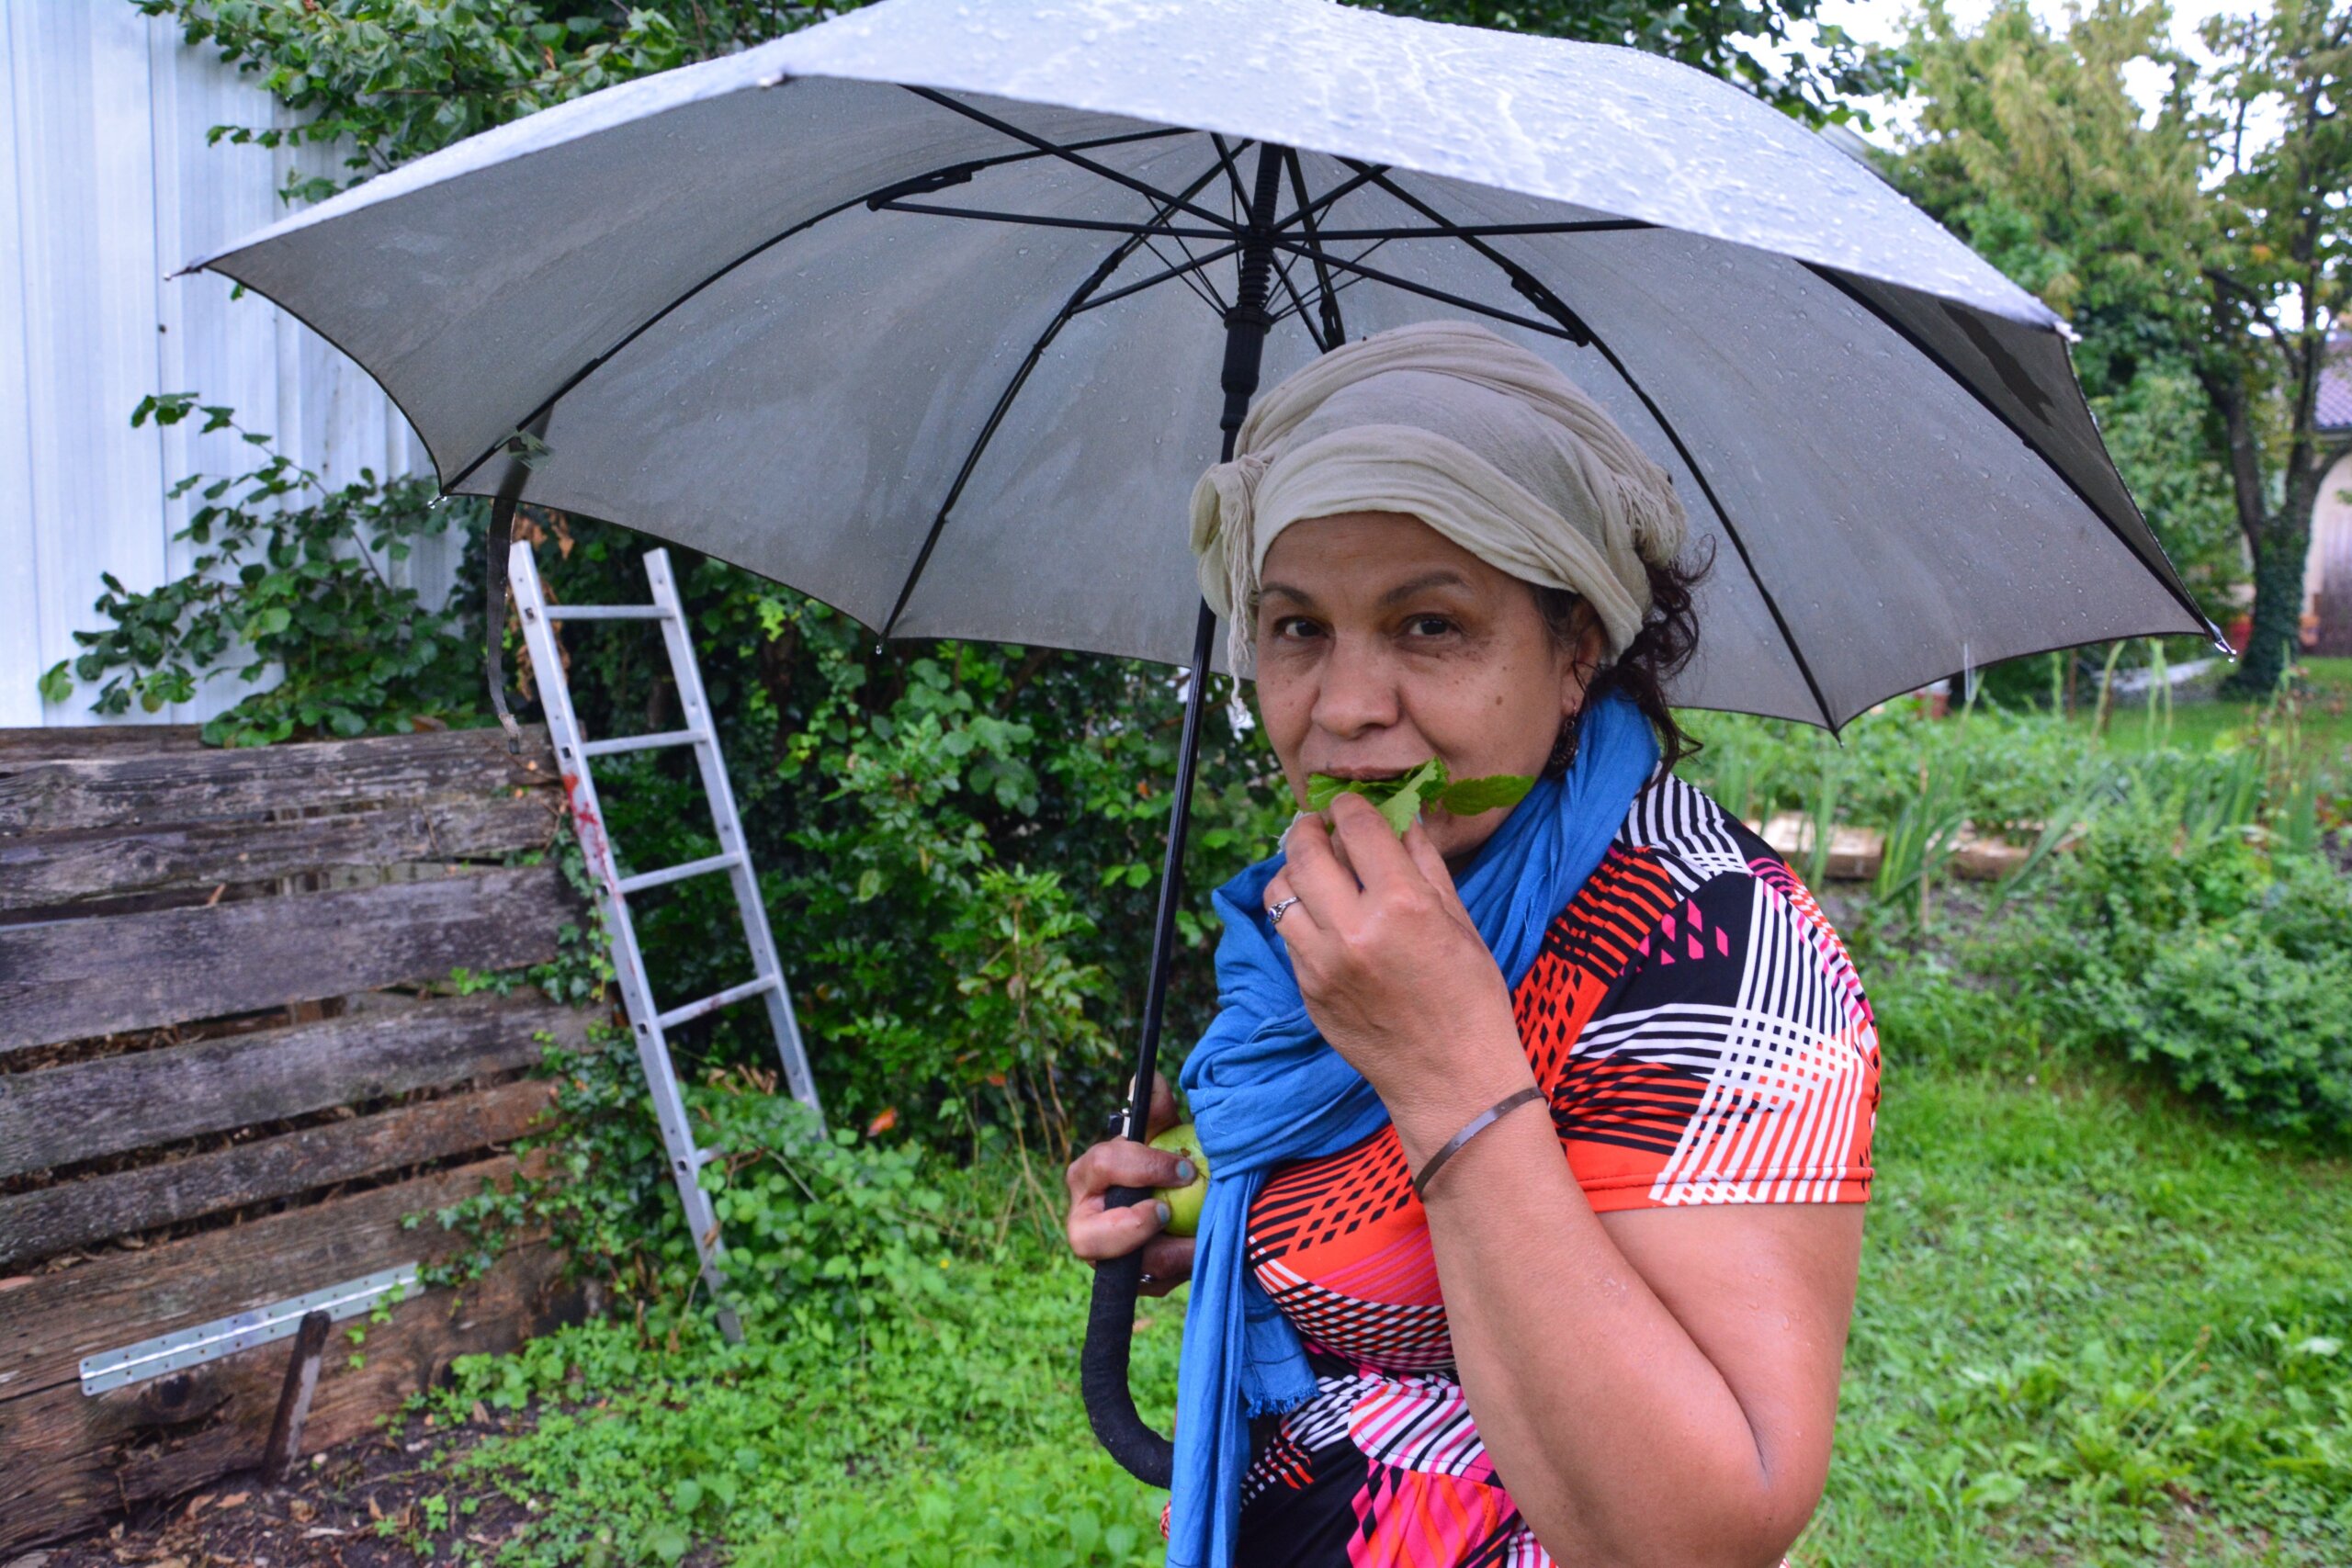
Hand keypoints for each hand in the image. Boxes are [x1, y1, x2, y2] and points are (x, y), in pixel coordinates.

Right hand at [1063, 1072, 1195, 1296]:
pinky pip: (1147, 1284)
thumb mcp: (1166, 1134)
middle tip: (1164, 1212)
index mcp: (1090, 1174)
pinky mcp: (1128, 1280)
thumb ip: (1156, 1110)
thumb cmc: (1166, 1162)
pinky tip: (1199, 1254)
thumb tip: (1147, 1078)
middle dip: (1127, 1227)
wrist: (1185, 1201)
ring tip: (1197, 1242)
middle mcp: (1087, 1219)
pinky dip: (1175, 1271)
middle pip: (1086, 1235)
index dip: (1142, 1166)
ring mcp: (1105, 1255)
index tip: (1184, 1168)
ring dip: (1163, 1254)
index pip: (1103, 1165)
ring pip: (1120, 1267)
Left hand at [1268, 793, 1532, 1148]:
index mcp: (1402, 905)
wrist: (1452, 1081)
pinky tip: (1320, 915)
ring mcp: (1321, 963)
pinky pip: (1287, 934)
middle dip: (1307, 828)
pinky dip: (1298, 914)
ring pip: (1279, 893)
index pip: (1357, 829)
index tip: (1347, 804)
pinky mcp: (1306, 990)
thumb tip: (1403, 821)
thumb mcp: (1461, 924)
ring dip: (1291, 870)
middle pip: (1304, 853)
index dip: (1349, 806)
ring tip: (1310, 868)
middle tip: (1316, 824)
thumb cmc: (1472, 1000)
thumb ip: (1425, 865)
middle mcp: (1353, 930)